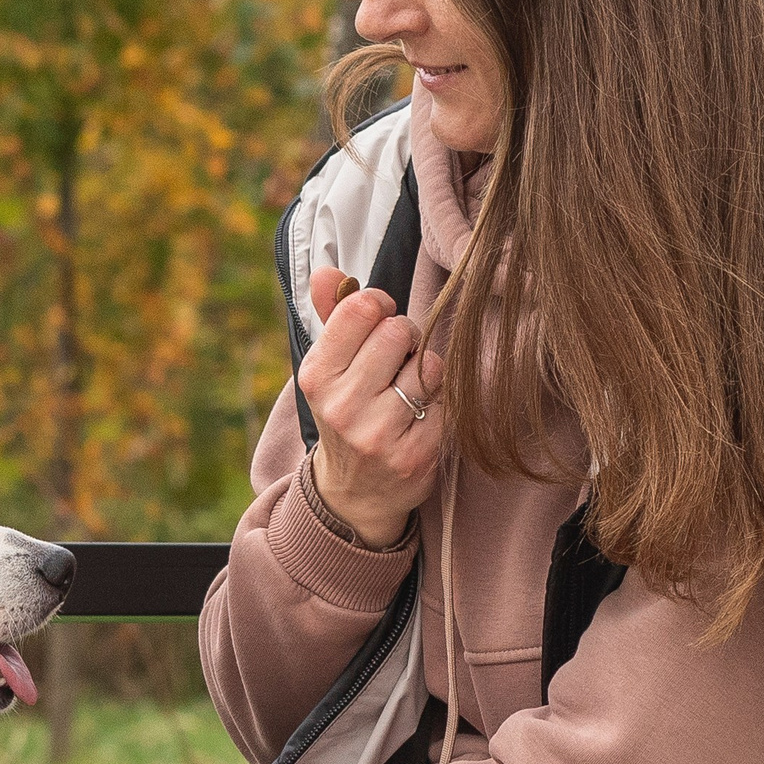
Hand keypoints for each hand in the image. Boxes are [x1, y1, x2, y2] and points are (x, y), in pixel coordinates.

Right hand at [302, 264, 443, 547]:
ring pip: (429, 365)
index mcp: (317, 376)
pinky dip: (439, 404)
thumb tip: (329, 270)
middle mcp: (342, 405)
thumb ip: (332, 314)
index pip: (362, 309)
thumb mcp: (328, 367)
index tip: (380, 320)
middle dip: (406, 338)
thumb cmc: (347, 411)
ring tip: (408, 390)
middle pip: (400, 331)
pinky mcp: (415, 455)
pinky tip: (420, 418)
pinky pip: (447, 401)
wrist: (356, 493)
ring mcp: (378, 434)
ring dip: (426, 372)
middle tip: (397, 360)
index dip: (380, 306)